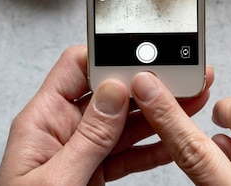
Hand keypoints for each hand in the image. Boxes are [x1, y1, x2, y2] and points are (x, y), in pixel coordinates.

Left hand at [0, 45, 213, 185]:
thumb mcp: (55, 179)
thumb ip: (87, 137)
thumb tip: (114, 91)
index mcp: (42, 119)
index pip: (76, 68)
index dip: (109, 57)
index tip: (143, 57)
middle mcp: (62, 128)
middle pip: (109, 94)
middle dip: (146, 86)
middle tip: (180, 80)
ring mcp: (80, 150)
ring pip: (124, 124)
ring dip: (158, 115)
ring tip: (188, 103)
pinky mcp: (93, 172)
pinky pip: (127, 153)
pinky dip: (152, 148)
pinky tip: (172, 140)